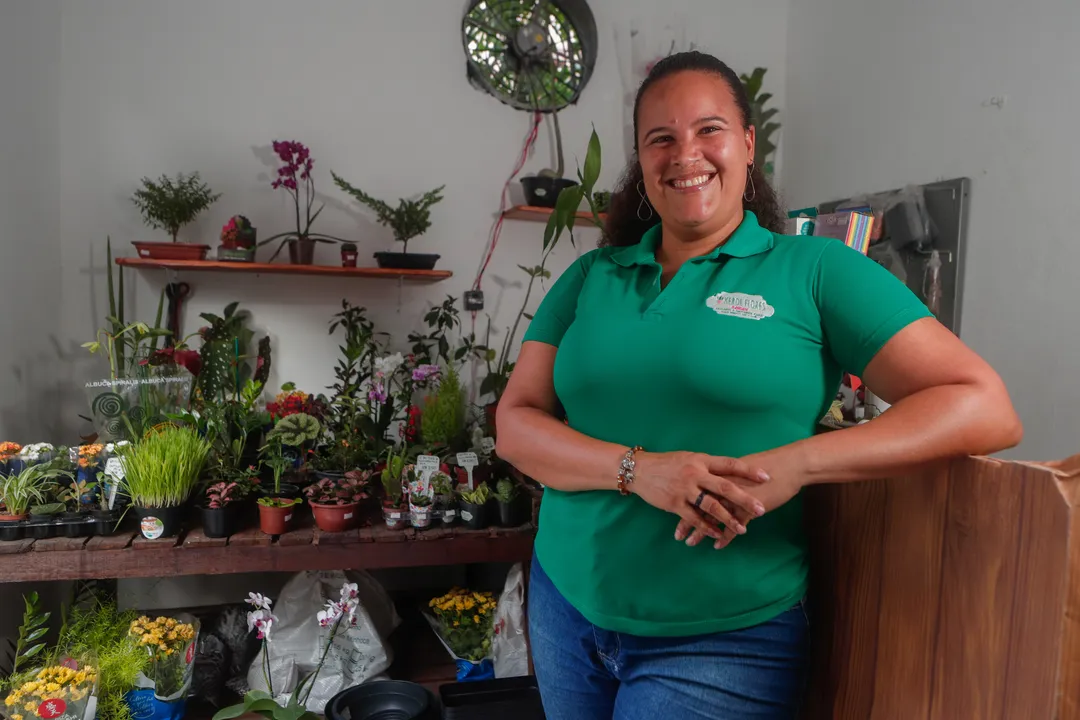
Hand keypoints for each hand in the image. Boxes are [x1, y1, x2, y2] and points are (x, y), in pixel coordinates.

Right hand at [631, 451, 770, 545]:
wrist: (639, 470)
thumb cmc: (667, 463)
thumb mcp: (689, 458)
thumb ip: (707, 466)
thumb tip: (728, 473)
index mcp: (701, 460)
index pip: (729, 464)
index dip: (748, 471)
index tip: (766, 477)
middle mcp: (695, 474)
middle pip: (724, 487)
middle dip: (744, 500)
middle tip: (761, 509)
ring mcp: (685, 490)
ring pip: (711, 507)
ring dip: (728, 519)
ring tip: (743, 529)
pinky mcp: (674, 504)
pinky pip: (694, 518)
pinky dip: (707, 527)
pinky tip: (717, 535)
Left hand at [675, 447, 808, 548]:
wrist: (790, 465)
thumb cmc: (768, 466)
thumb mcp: (741, 470)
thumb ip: (727, 476)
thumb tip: (716, 482)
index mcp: (720, 473)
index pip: (695, 489)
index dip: (682, 501)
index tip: (671, 512)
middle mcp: (723, 485)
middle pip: (699, 505)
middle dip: (686, 521)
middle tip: (677, 535)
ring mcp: (735, 498)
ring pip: (712, 517)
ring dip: (701, 532)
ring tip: (691, 543)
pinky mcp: (749, 508)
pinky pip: (733, 526)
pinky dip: (724, 537)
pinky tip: (717, 546)